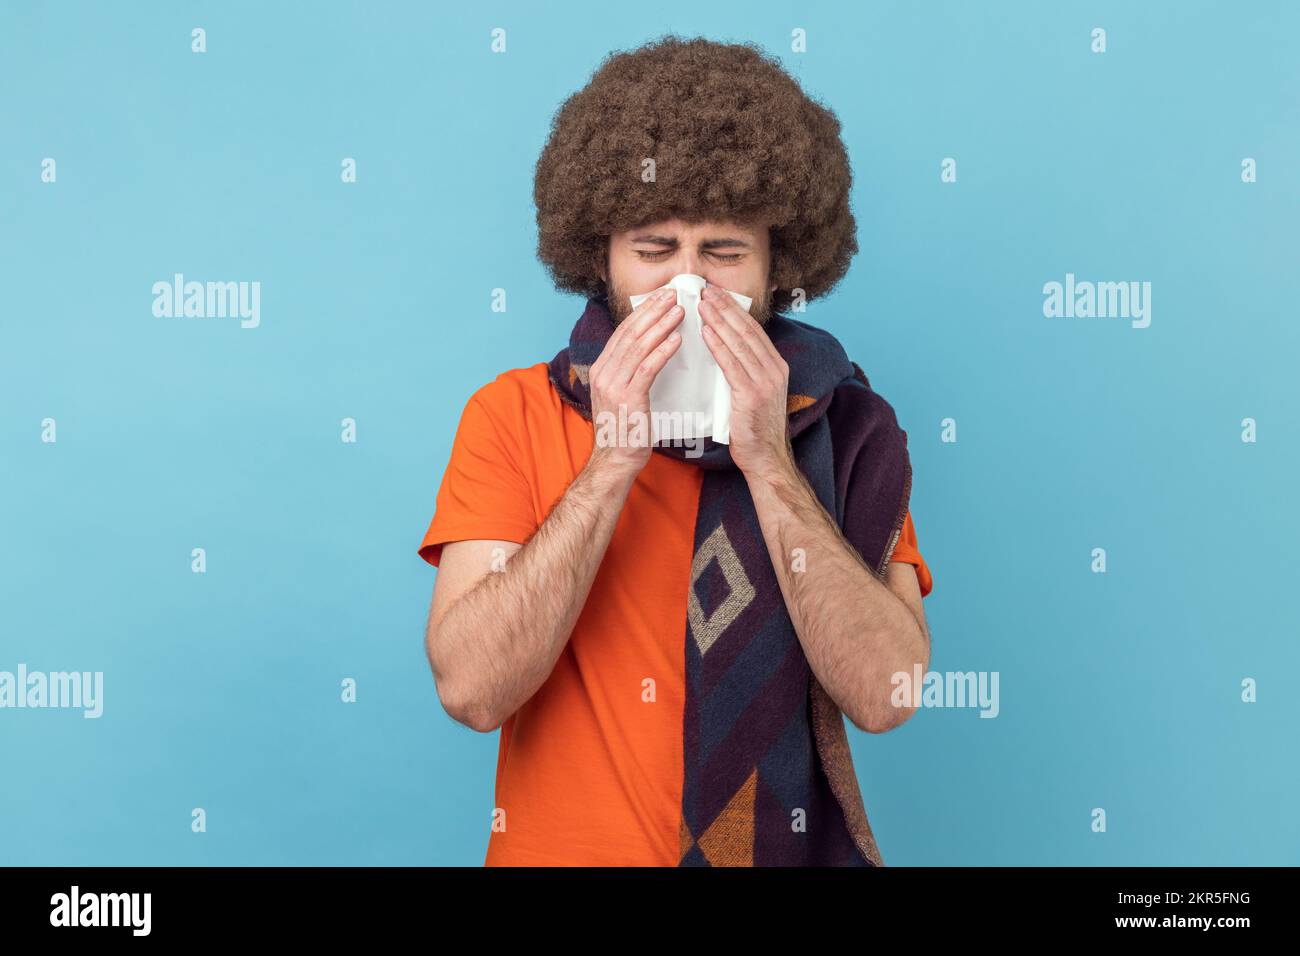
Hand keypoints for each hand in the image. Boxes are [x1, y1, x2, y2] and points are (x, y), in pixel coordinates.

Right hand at [586, 288, 683, 476]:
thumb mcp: (623, 394)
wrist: (615, 460)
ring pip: (639, 346)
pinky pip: (647, 369)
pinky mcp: (628, 398)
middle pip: (630, 333)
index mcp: (601, 369)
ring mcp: (613, 385)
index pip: (623, 332)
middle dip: (653, 311)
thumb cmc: (625, 429)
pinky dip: (662, 351)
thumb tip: (651, 350)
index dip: (643, 312)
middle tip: (673, 295)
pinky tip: (677, 340)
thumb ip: (631, 372)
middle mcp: (604, 373)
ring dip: (661, 326)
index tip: (661, 297)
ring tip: (680, 311)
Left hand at [698, 284, 794, 483]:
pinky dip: (718, 346)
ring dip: (718, 320)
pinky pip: (732, 364)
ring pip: (739, 342)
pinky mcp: (752, 395)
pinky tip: (706, 332)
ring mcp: (766, 382)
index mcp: (776, 366)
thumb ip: (743, 371)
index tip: (716, 293)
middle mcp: (774, 369)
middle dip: (725, 308)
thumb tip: (722, 350)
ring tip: (701, 304)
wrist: (765, 458)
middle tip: (705, 289)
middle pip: (746, 330)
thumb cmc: (753, 428)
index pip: (752, 330)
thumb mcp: (753, 393)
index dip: (734, 310)